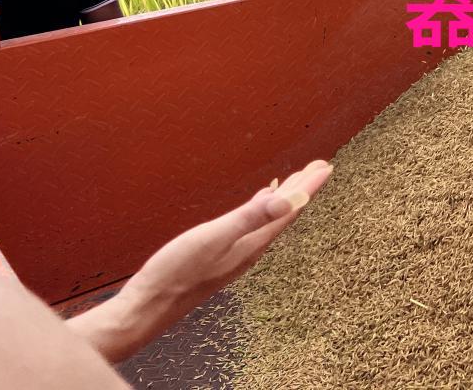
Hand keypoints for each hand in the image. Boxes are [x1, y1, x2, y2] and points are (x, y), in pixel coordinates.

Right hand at [67, 160, 332, 361]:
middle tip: (319, 167)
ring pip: (269, 219)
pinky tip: (257, 204)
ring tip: (295, 180)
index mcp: (252, 243)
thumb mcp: (214, 238)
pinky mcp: (221, 254)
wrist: (147, 306)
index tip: (326, 166)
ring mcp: (235, 252)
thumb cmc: (176, 273)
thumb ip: (250, 218)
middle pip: (284, 214)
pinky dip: (261, 209)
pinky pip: (252, 226)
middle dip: (302, 189)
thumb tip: (290, 201)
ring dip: (284, 198)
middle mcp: (249, 249)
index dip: (308, 187)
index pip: (290, 210)